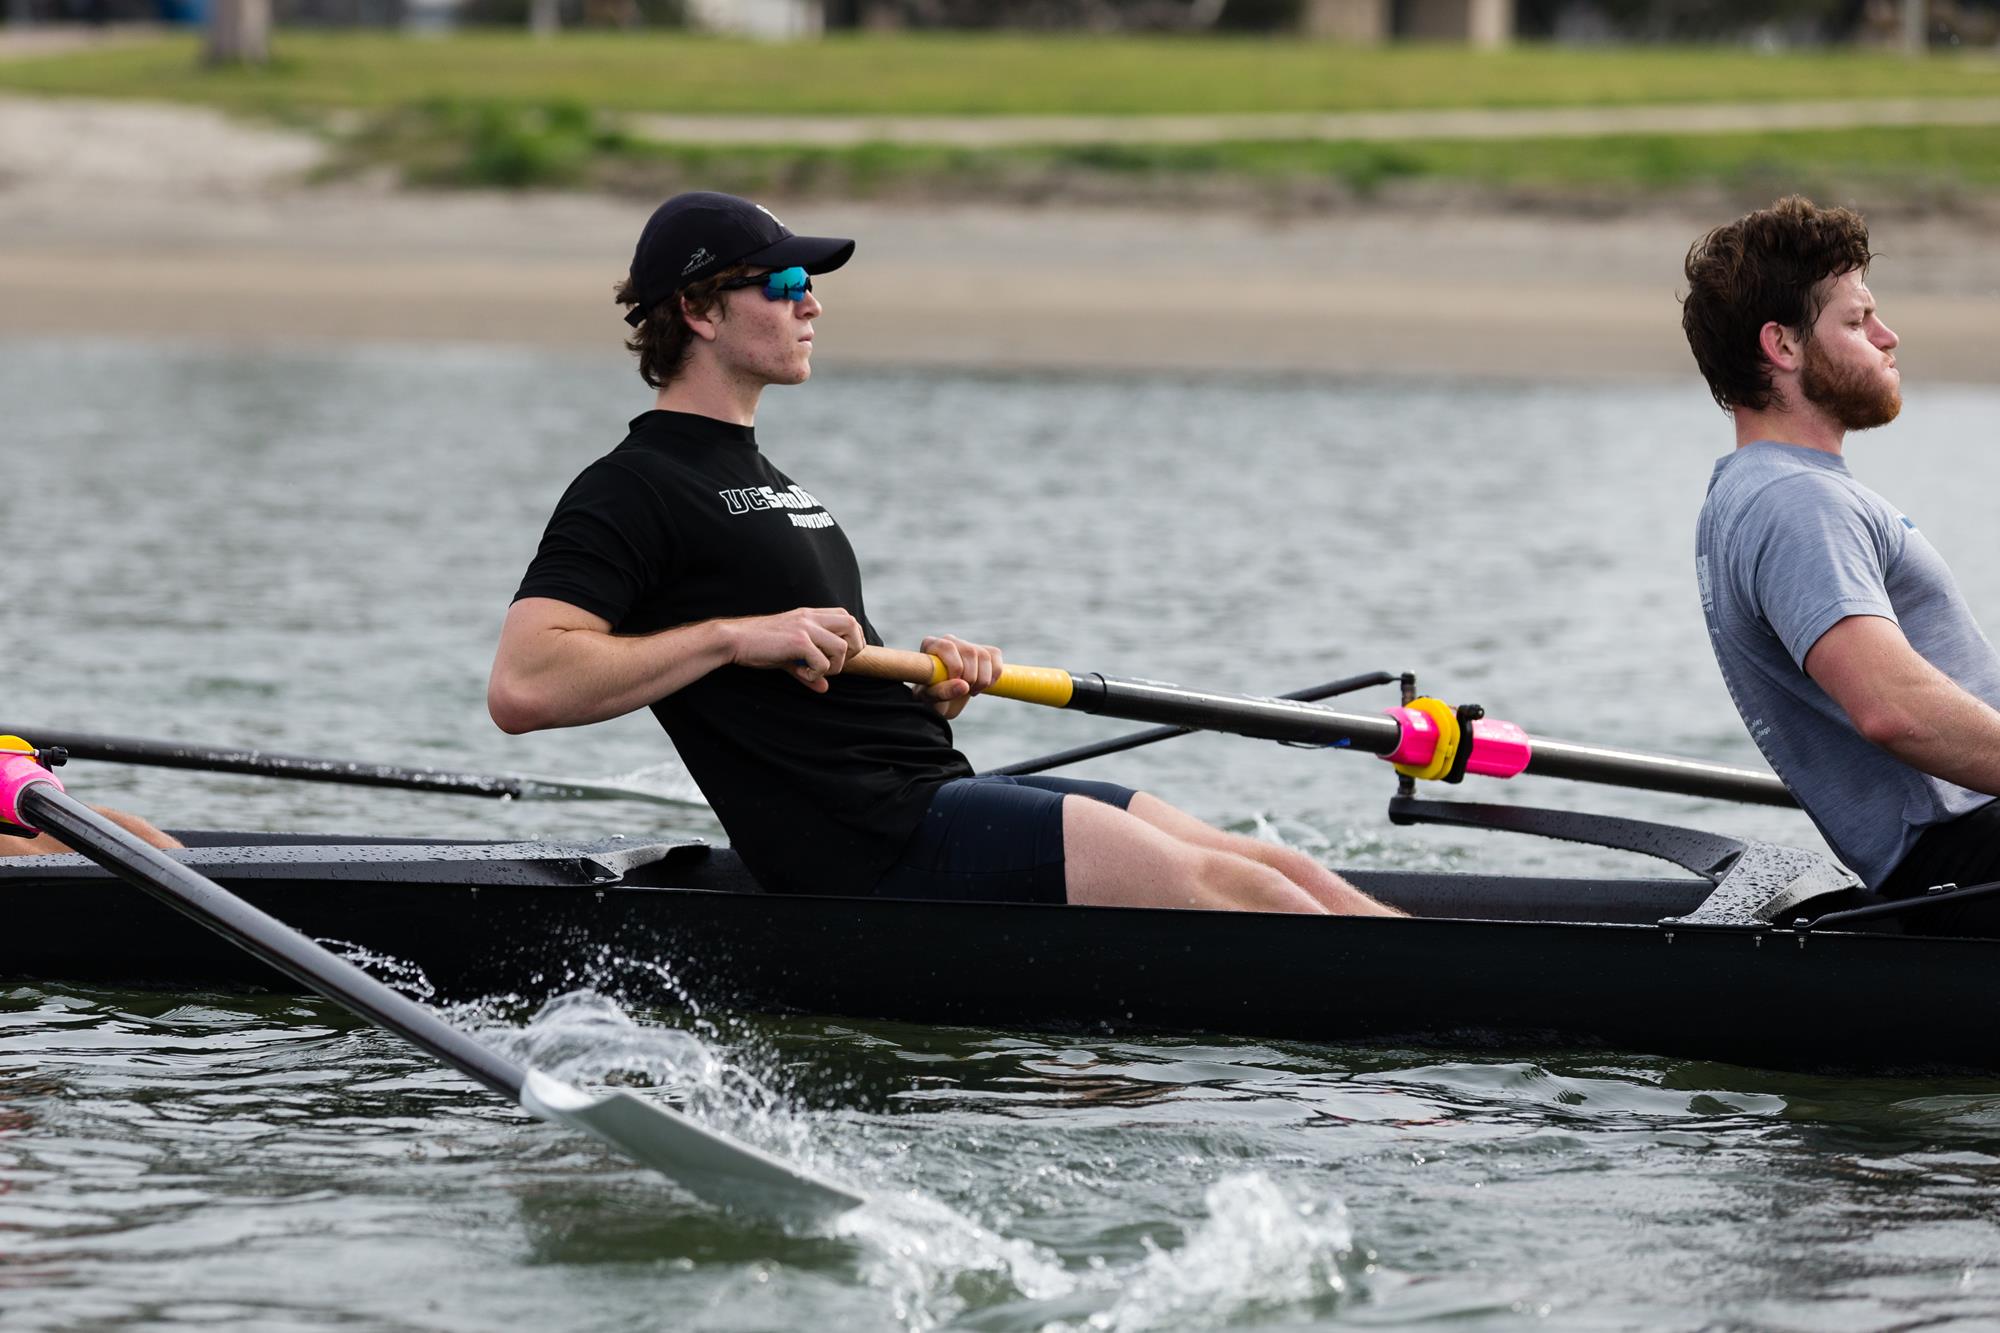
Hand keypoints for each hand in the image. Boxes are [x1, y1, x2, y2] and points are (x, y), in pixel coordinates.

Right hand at [726, 607, 865, 692]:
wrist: (734, 640)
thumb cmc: (759, 646)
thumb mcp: (788, 656)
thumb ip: (808, 670)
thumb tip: (824, 688)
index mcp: (810, 615)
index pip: (848, 618)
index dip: (851, 638)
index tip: (838, 656)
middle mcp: (811, 617)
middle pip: (853, 625)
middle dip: (852, 649)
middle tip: (833, 664)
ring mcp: (805, 627)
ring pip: (842, 646)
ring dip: (833, 665)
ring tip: (813, 671)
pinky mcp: (798, 641)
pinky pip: (822, 661)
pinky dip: (816, 673)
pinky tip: (800, 673)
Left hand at [915, 634, 1002, 719]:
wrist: (943, 702)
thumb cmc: (931, 698)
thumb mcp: (931, 698)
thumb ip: (943, 692)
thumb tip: (964, 686)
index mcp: (930, 646)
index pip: (948, 647)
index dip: (955, 667)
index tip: (955, 684)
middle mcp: (949, 640)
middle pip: (970, 652)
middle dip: (970, 677)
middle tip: (964, 692)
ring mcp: (966, 644)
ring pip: (985, 655)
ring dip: (983, 679)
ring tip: (971, 691)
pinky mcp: (983, 650)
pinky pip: (995, 656)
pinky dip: (994, 675)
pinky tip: (982, 685)